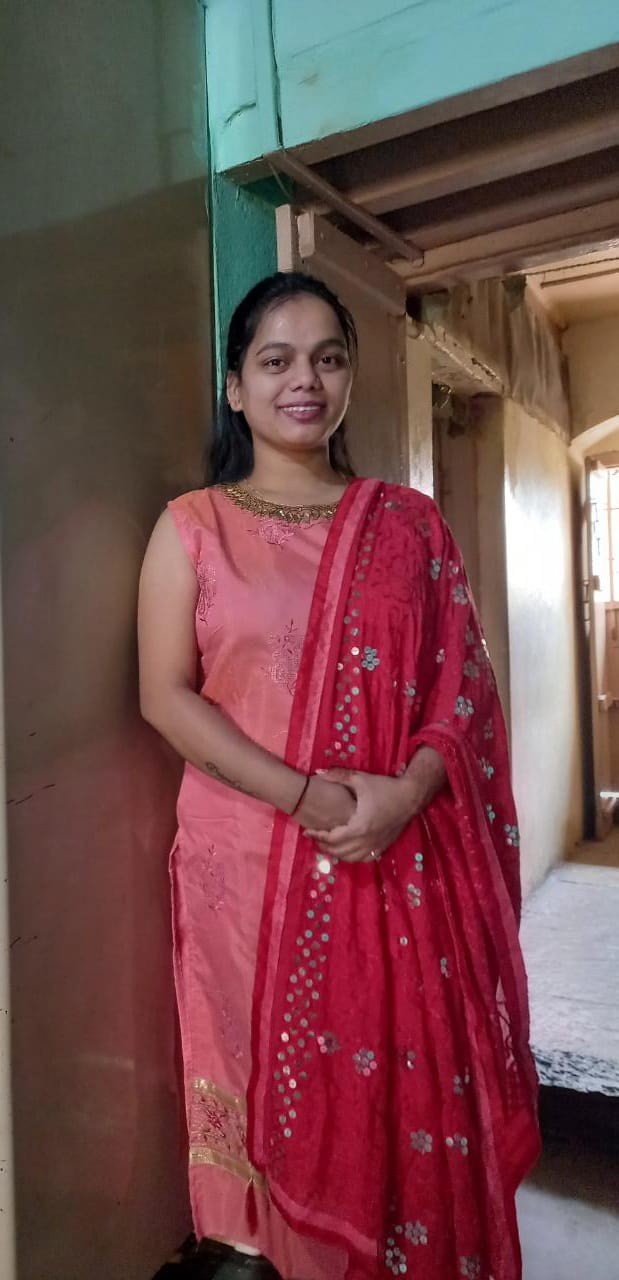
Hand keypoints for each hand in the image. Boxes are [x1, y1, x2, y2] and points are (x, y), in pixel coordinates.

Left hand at [303, 770, 417, 863]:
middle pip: (339, 851)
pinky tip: (347, 850)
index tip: (307, 831)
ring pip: (351, 858)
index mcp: (359, 826)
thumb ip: (338, 776)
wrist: (411, 796)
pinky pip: (364, 858)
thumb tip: (317, 774)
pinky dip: (352, 857)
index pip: (332, 838)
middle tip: (315, 836)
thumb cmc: (385, 787)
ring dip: (337, 853)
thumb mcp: (360, 779)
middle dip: (324, 845)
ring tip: (327, 844)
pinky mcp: (383, 846)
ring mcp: (376, 845)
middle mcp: (367, 840)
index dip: (317, 836)